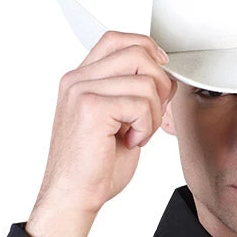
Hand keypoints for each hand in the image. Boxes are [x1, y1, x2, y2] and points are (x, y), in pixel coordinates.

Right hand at [33, 30, 177, 220]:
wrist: (73, 196)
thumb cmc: (94, 167)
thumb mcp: (118, 121)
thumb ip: (132, 94)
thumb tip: (163, 77)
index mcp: (81, 79)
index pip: (117, 40)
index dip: (147, 49)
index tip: (161, 71)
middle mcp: (77, 80)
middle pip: (136, 52)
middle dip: (159, 83)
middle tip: (153, 113)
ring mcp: (82, 91)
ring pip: (144, 80)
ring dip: (153, 112)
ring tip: (138, 134)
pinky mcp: (91, 108)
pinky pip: (140, 103)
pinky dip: (146, 127)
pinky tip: (132, 142)